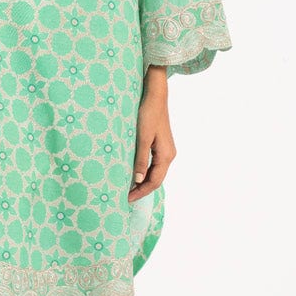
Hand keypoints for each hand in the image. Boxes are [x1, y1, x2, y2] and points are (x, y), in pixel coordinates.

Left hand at [128, 66, 175, 202]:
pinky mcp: (161, 144)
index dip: (141, 192)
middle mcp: (169, 155)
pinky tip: (135, 173)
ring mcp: (166, 150)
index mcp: (166, 155)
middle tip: (126, 197)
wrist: (155, 96)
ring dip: (143, 181)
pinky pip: (154, 164)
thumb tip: (138, 181)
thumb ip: (140, 160)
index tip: (127, 199)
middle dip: (142, 189)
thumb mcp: (142, 138)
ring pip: (156, 172)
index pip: (154, 181)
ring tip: (129, 188)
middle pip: (156, 179)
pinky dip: (145, 172)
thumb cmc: (148, 114)